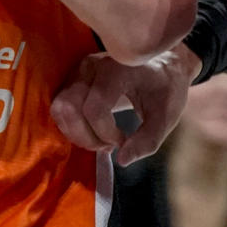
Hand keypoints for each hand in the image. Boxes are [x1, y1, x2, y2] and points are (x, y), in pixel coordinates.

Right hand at [50, 47, 195, 165]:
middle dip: (86, 136)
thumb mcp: (166, 116)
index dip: (105, 134)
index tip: (124, 142)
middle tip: (108, 146)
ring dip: (76, 133)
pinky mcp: (72, 80)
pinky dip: (72, 127)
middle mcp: (91, 66)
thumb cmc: (166, 89)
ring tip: (101, 140)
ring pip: (59, 109)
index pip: (94, 108)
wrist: (163, 65)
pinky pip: (60, 108)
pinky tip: (94, 132)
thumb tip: (122, 161)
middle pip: (68, 108)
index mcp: (116, 69)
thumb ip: (148, 140)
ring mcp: (78, 71)